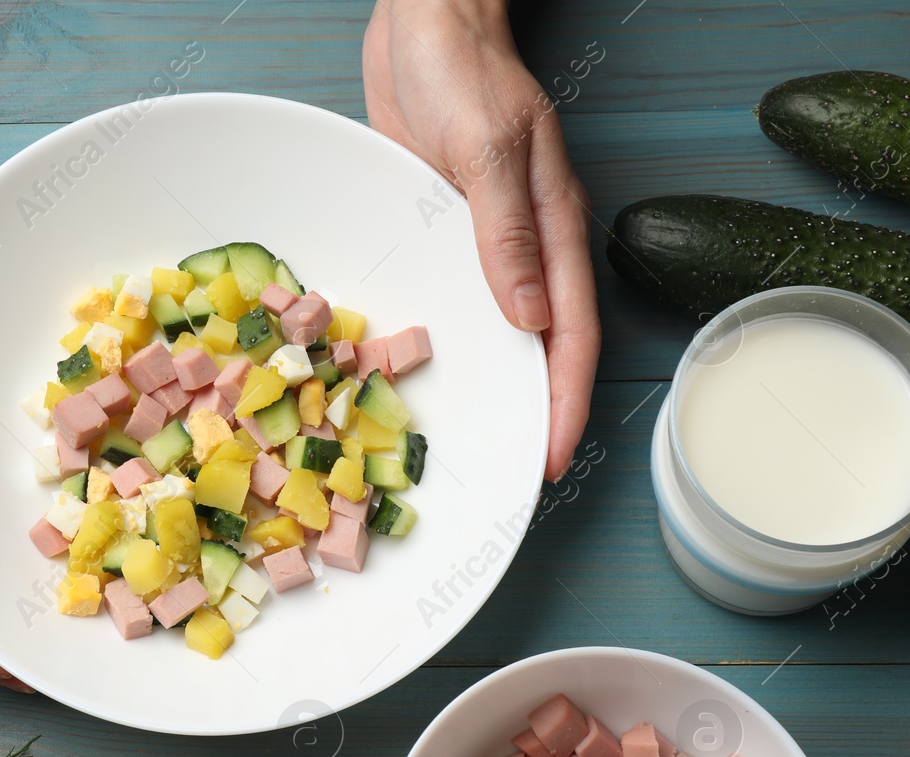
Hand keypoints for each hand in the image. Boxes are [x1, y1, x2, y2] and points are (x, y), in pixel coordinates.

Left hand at [363, 0, 599, 480]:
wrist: (422, 21)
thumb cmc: (462, 70)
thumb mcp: (487, 149)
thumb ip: (506, 233)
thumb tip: (529, 319)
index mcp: (551, 227)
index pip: (571, 334)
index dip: (565, 402)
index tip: (554, 460)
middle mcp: (523, 245)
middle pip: (541, 346)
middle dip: (536, 412)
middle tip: (514, 474)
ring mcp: (481, 242)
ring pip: (496, 330)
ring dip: (492, 385)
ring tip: (475, 445)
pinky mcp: (440, 231)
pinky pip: (453, 300)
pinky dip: (449, 342)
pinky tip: (426, 374)